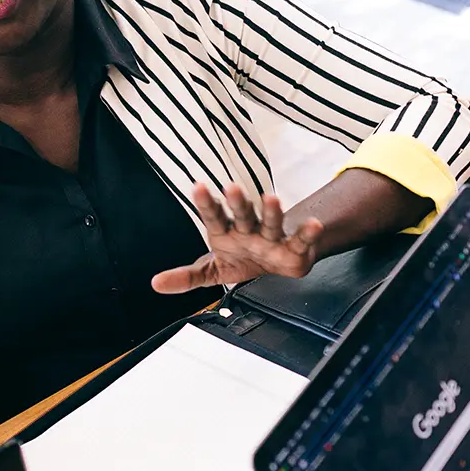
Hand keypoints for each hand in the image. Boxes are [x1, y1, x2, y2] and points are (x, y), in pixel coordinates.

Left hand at [152, 182, 323, 294]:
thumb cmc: (241, 259)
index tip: (197, 187)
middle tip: (231, 188)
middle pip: (243, 214)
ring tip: (272, 198)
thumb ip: (187, 276)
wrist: (274, 265)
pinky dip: (307, 232)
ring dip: (272, 211)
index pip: (214, 217)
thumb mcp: (212, 270)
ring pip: (271, 223)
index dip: (206, 204)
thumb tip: (156, 283)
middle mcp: (249, 230)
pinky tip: (313, 224)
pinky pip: (301, 239)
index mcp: (226, 233)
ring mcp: (272, 237)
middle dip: (238, 202)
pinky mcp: (293, 249)